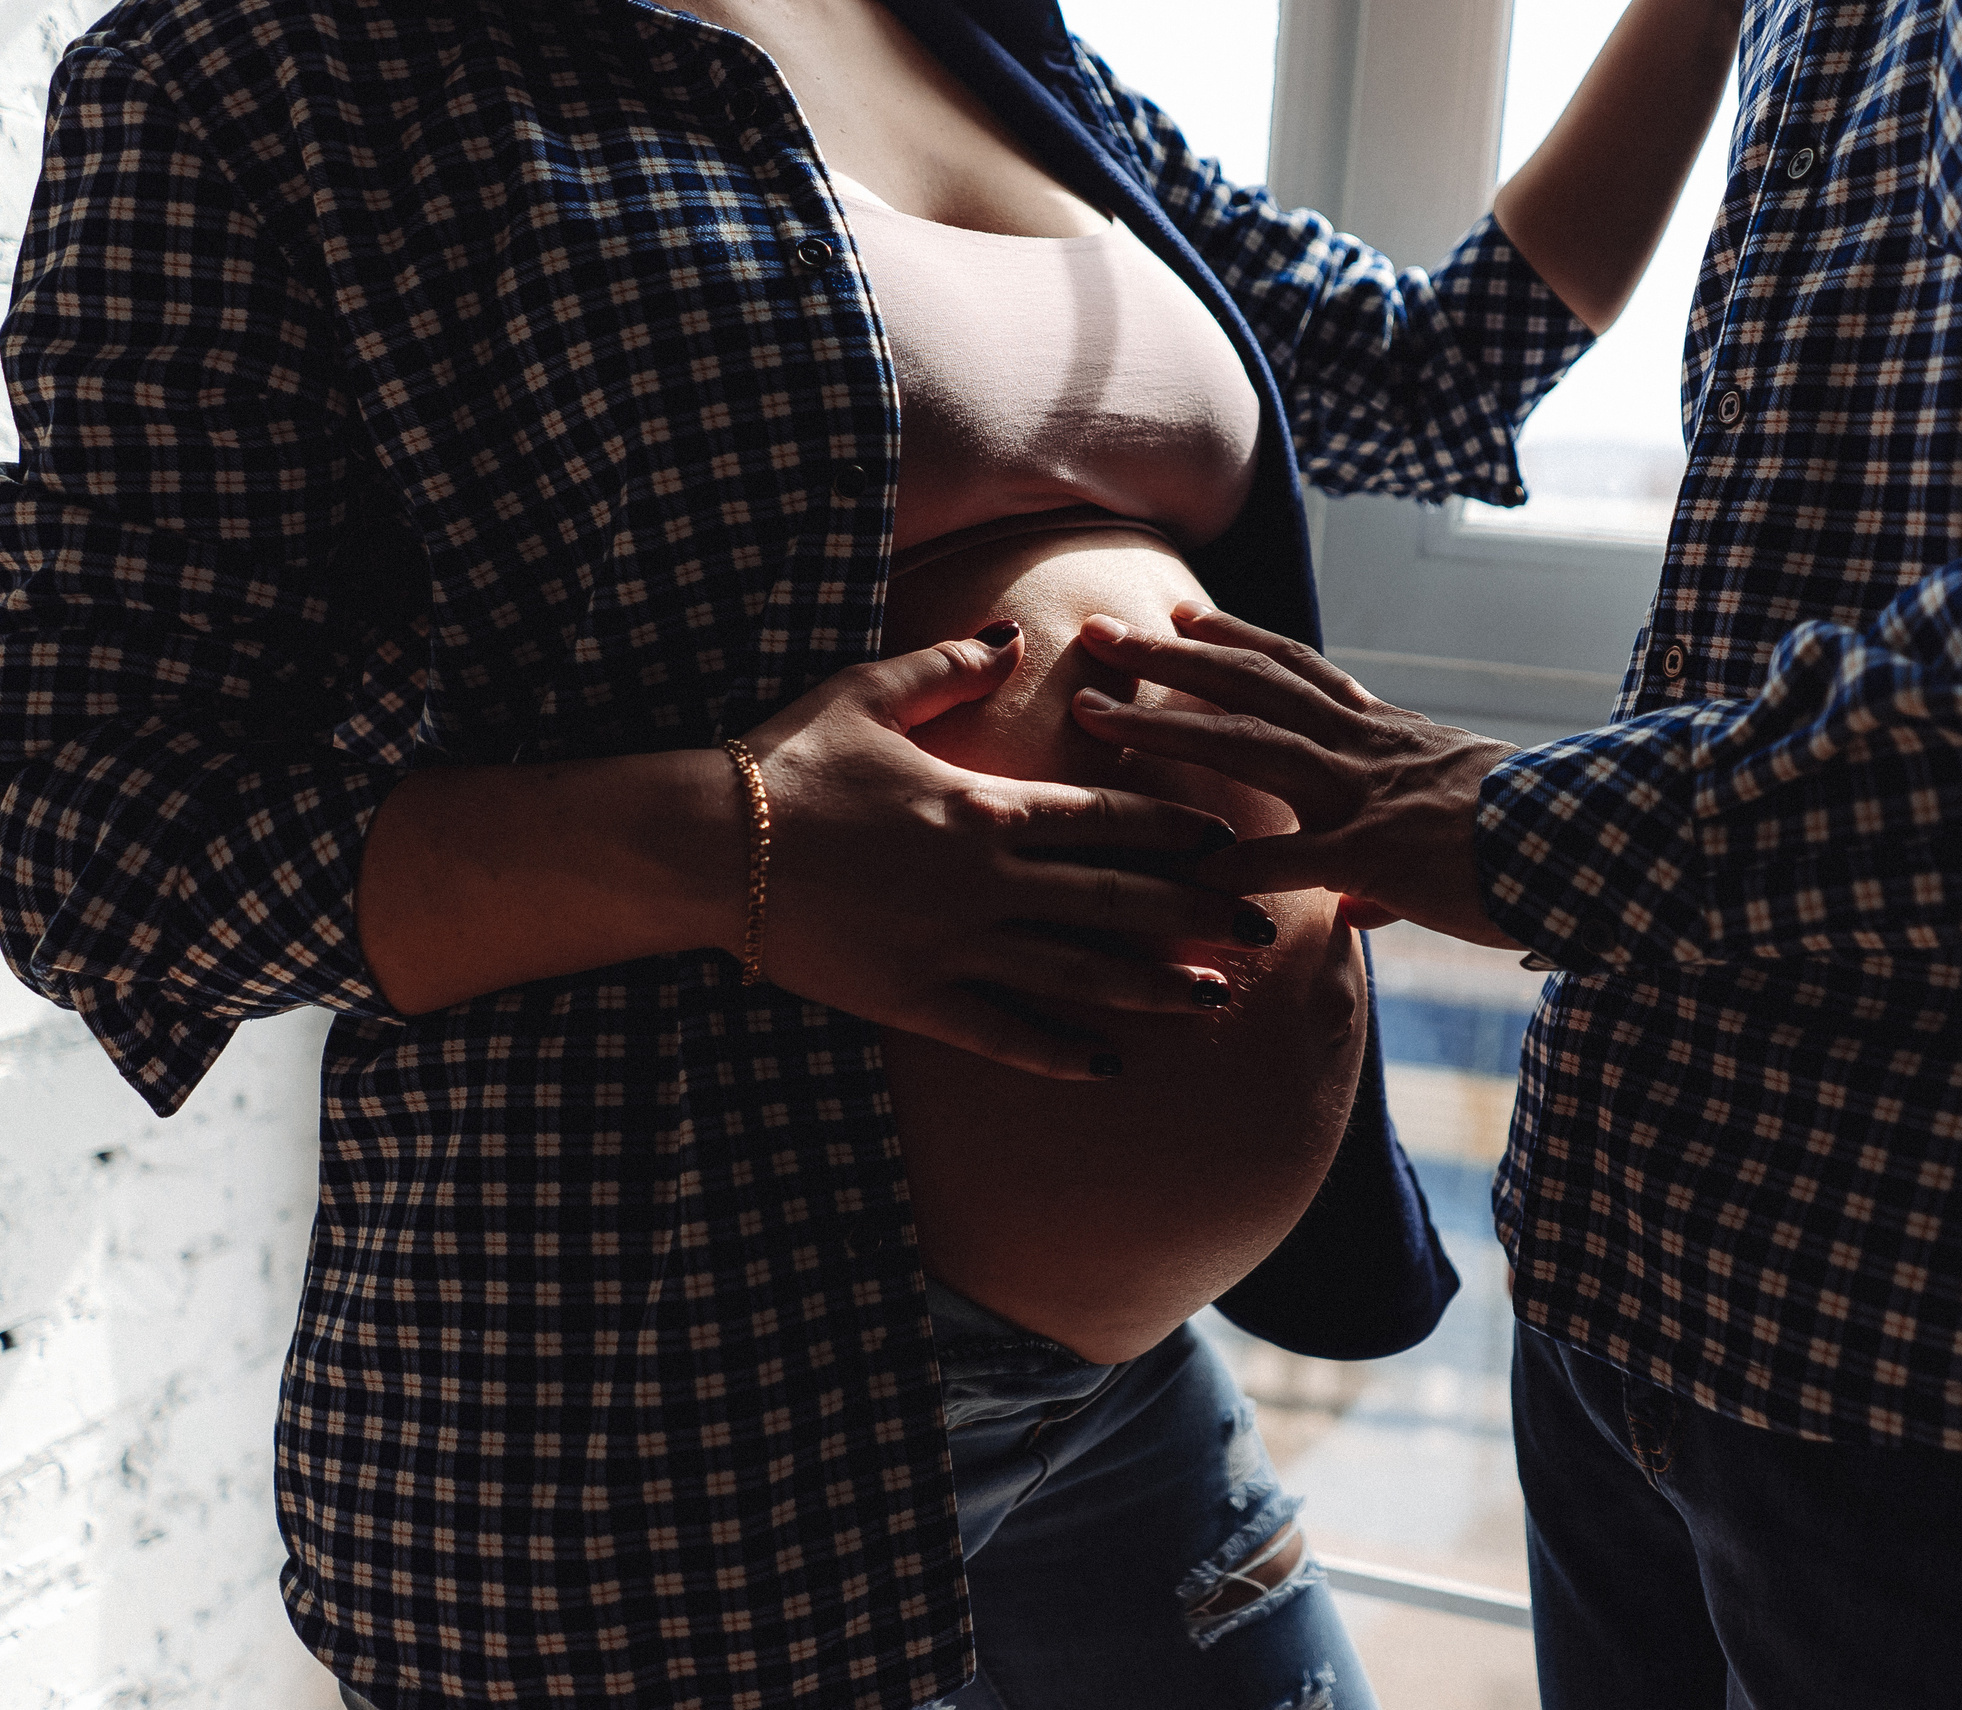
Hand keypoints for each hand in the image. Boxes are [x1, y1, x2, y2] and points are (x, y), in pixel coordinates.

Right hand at [740, 626, 1275, 1079]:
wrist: (702, 847)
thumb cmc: (784, 762)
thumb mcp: (867, 693)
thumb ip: (949, 667)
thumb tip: (1011, 634)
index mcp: (983, 806)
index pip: (1105, 818)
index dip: (1175, 828)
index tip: (1230, 836)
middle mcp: (985, 882)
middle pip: (1115, 900)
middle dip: (1195, 914)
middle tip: (1259, 924)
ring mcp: (954, 948)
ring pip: (1078, 974)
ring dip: (1152, 987)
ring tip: (1216, 999)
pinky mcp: (914, 1000)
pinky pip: (1004, 1034)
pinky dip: (1060, 1053)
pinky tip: (1110, 1066)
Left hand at [1069, 602, 1524, 948]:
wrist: (1600, 845)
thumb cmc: (1534, 841)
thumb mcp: (1457, 829)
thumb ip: (1390, 862)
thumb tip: (1357, 902)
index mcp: (1388, 735)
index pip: (1297, 671)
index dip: (1235, 640)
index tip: (1183, 615)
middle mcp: (1369, 748)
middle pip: (1251, 688)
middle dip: (1168, 659)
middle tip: (1098, 632)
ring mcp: (1370, 795)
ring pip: (1252, 747)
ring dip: (1167, 728)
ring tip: (1096, 716)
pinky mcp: (1382, 852)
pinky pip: (1295, 860)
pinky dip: (1240, 868)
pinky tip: (1188, 876)